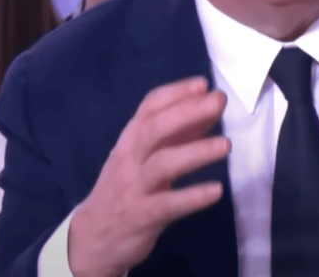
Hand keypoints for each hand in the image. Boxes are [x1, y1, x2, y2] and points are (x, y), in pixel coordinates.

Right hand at [67, 76, 229, 276]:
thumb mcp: (143, 156)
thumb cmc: (125, 189)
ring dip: (195, 151)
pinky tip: (215, 191)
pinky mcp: (142, 216)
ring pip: (162, 163)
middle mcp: (130, 157)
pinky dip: (192, 197)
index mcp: (131, 138)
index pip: (149, 107)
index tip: (202, 83)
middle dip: (187, 112)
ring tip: (225, 145)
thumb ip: (176, 134)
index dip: (175, 93)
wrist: (93, 236)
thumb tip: (208, 108)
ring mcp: (134, 186)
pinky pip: (168, 205)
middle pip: (155, 129)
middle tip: (217, 102)